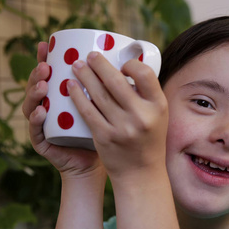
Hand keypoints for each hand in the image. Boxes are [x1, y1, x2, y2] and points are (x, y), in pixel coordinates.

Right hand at [22, 42, 104, 179]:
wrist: (99, 163)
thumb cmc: (106, 131)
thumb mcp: (108, 105)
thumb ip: (109, 87)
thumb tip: (126, 59)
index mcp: (62, 96)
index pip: (50, 74)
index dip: (44, 58)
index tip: (46, 44)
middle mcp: (49, 107)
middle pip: (37, 85)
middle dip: (38, 73)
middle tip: (46, 65)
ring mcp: (44, 124)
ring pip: (32, 104)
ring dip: (35, 92)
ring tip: (44, 84)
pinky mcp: (43, 142)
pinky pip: (35, 130)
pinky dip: (36, 119)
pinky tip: (42, 110)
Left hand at [67, 52, 168, 181]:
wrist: (141, 172)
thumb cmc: (149, 139)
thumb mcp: (158, 115)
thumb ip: (146, 95)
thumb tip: (127, 68)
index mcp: (158, 106)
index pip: (145, 74)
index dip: (130, 64)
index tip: (120, 63)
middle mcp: (141, 116)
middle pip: (116, 81)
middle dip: (99, 64)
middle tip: (89, 55)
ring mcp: (122, 127)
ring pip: (99, 94)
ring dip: (85, 76)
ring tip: (76, 65)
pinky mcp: (104, 137)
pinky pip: (88, 111)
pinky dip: (77, 96)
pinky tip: (71, 86)